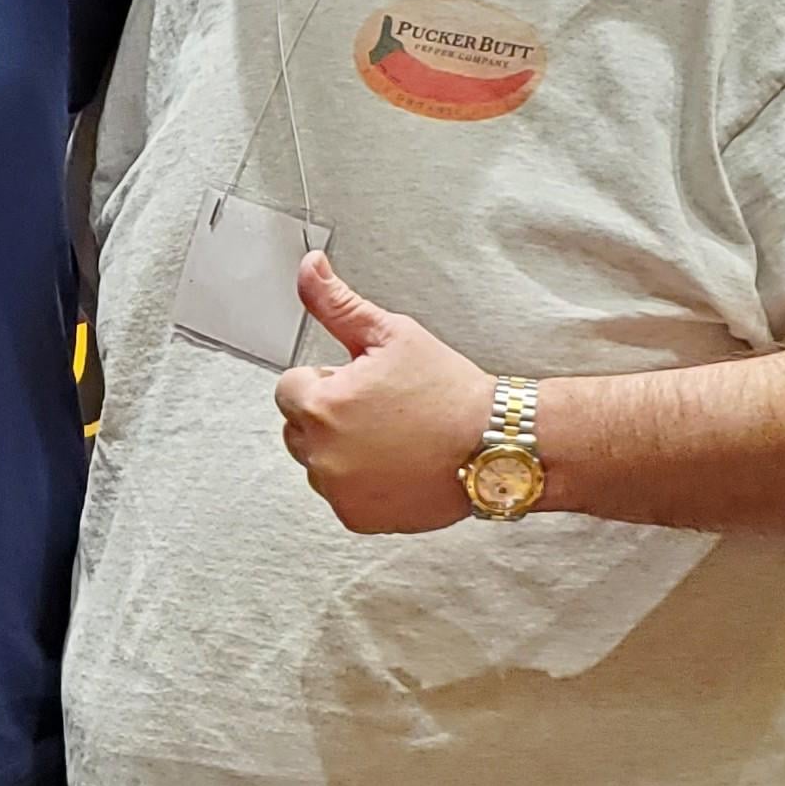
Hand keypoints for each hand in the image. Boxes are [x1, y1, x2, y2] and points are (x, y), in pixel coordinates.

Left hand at [274, 252, 492, 533]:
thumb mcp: (392, 334)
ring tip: (394, 439)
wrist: (494, 444)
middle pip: (298, 427)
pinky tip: (398, 467)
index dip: (328, 380)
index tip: (366, 384)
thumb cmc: (448, 390)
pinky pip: (342, 495)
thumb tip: (309, 267)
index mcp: (320, 405)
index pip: (290, 387)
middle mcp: (320, 453)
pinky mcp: (356, 518)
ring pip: (319, 463)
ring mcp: (338, 490)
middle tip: (383, 410)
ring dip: (342, 451)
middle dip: (329, 416)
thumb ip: (338, 304)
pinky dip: (362, 484)